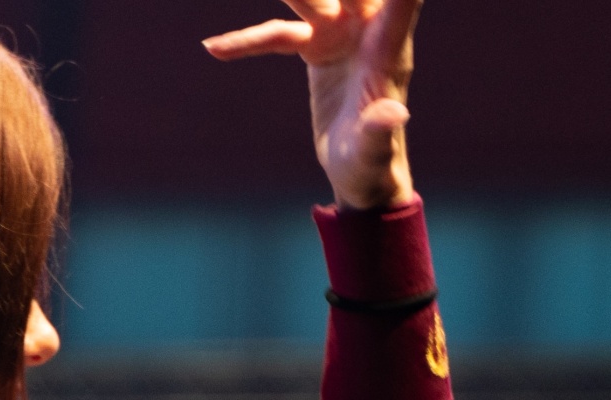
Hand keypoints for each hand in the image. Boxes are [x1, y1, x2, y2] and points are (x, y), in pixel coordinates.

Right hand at [205, 0, 422, 210]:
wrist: (360, 172)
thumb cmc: (372, 165)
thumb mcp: (372, 153)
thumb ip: (380, 131)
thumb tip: (394, 114)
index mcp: (387, 52)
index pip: (398, 3)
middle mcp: (365, 32)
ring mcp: (339, 35)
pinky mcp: (316, 47)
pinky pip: (276, 35)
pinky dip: (246, 41)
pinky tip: (212, 49)